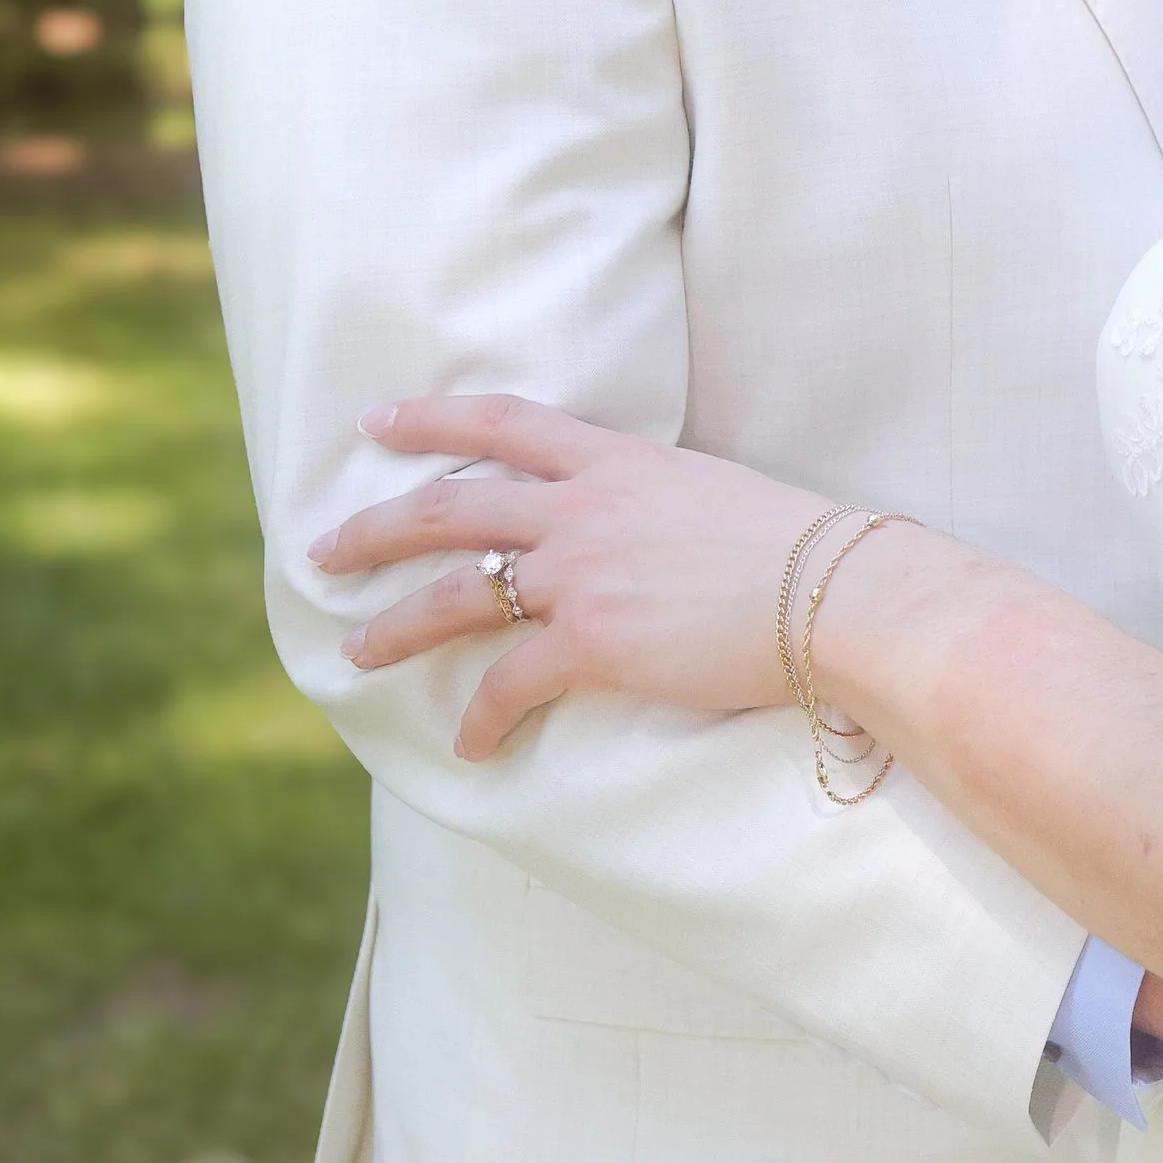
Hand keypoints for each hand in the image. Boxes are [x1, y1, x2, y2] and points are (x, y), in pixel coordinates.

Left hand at [308, 394, 837, 756]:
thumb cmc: (808, 552)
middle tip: (324, 549)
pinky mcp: (591, 643)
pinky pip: (508, 684)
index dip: (432, 418)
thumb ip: (660, 507)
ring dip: (396, 628)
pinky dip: (481, 718)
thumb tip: (645, 536)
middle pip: (448, 506)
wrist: (839, 594)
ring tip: (356, 653)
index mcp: (617, 460)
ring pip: (455, 593)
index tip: (378, 421)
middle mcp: (584, 508)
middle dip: (374, 528)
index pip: (504, 422)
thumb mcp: (717, 497)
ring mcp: (581, 574)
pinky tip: (468, 743)